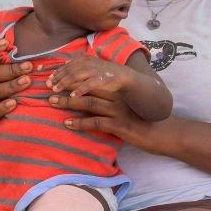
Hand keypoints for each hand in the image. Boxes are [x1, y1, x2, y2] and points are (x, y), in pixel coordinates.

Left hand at [48, 55, 128, 96]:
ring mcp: (94, 71)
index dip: (55, 71)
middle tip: (47, 85)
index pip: (66, 65)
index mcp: (84, 60)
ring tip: (55, 90)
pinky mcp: (101, 79)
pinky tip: (72, 96)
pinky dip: (79, 90)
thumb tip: (63, 64)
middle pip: (68, 70)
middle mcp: (88, 63)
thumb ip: (77, 66)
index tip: (45, 77)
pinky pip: (88, 85)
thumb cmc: (105, 73)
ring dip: (64, 83)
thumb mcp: (90, 66)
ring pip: (75, 76)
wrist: (124, 76)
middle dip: (56, 77)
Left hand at [54, 89, 168, 152]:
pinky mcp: (120, 125)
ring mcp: (119, 110)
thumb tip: (90, 99)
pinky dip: (80, 123)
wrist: (162, 132)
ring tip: (53, 102)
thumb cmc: (143, 120)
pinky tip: (68, 123)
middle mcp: (117, 97)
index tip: (57, 79)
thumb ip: (110, 99)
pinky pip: (96, 122)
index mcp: (117, 90)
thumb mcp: (126, 105)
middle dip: (66, 87)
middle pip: (87, 88)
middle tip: (48, 89)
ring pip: (89, 103)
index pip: (92, 79)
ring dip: (69, 102)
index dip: (73, 78)